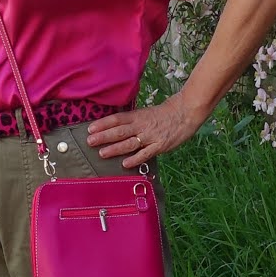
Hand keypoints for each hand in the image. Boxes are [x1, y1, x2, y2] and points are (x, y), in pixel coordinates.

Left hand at [86, 92, 203, 168]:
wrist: (186, 112)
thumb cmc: (165, 113)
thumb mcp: (146, 113)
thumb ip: (133, 121)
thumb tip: (115, 128)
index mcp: (138, 116)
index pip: (117, 119)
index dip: (103, 124)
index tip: (90, 128)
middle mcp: (142, 125)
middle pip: (120, 131)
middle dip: (104, 137)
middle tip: (89, 142)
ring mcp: (151, 136)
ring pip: (130, 143)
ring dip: (115, 148)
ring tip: (102, 153)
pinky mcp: (160, 146)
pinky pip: (145, 154)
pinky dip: (135, 159)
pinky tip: (125, 164)